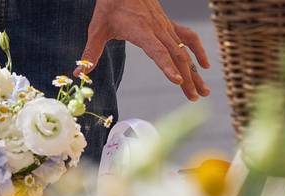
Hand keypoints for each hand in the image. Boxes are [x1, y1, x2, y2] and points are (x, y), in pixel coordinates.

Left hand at [78, 0, 210, 100]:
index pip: (157, 51)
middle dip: (187, 78)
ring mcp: (165, 27)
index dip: (167, 66)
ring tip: (203, 91)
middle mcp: (158, 29)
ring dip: (195, 71)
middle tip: (194, 97)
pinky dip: (198, 50)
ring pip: (184, 51)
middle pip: (176, 56)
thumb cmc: (111, 4)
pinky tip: (205, 65)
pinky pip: (187, 38)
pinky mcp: (168, 25)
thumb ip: (91, 52)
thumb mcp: (98, 28)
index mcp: (141, 30)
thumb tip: (80, 73)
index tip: (177, 81)